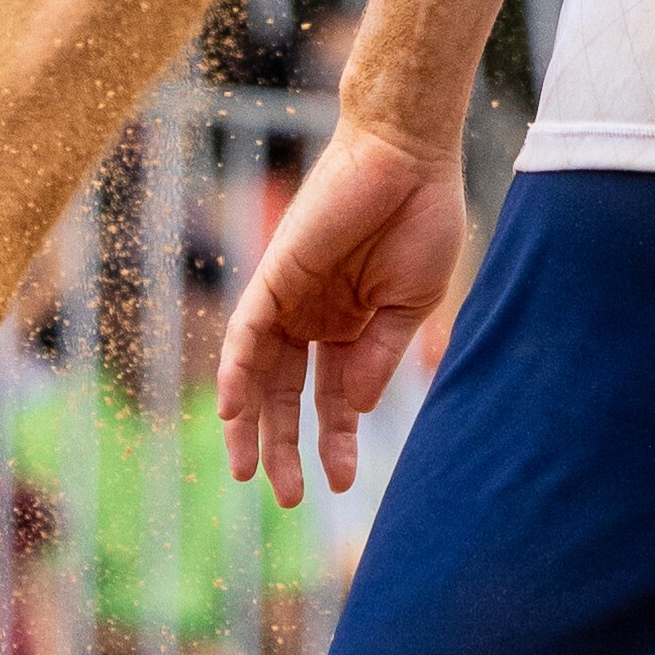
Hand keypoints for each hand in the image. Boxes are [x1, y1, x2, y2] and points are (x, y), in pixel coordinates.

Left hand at [219, 113, 468, 499]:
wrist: (409, 157)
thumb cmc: (420, 219)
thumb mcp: (409, 305)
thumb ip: (378, 357)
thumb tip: (356, 410)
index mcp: (349, 325)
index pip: (331, 397)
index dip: (335, 441)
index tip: (341, 484)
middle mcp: (313, 317)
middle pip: (287, 394)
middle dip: (285, 446)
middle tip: (288, 497)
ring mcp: (291, 299)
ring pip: (258, 372)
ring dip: (251, 423)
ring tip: (250, 472)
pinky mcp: (275, 276)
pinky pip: (245, 331)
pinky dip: (236, 370)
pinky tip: (234, 409)